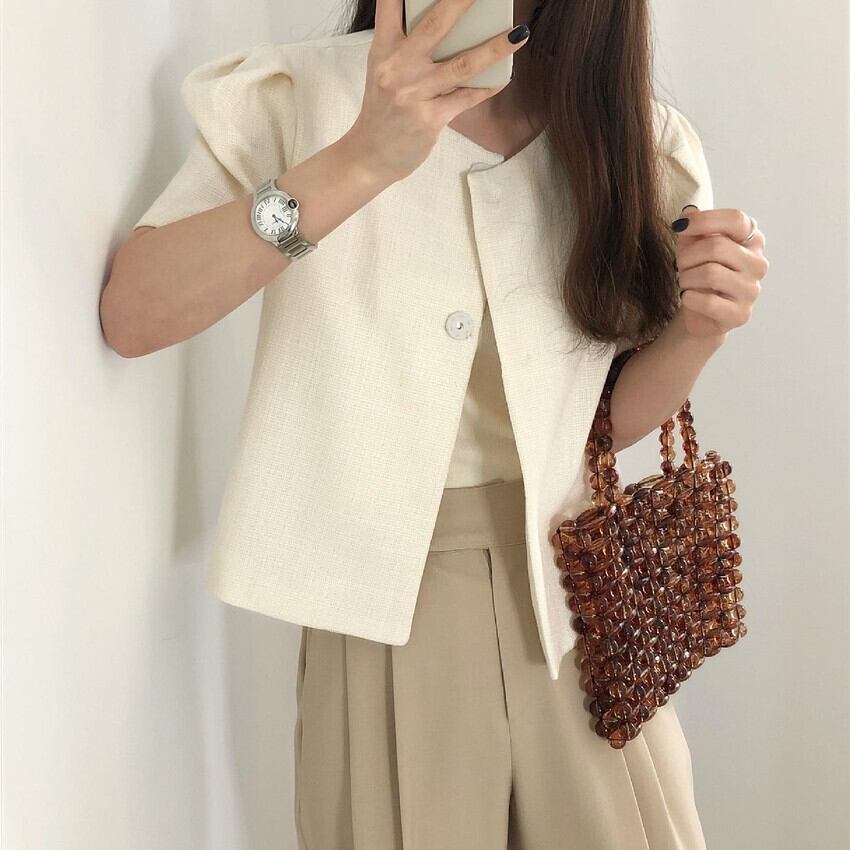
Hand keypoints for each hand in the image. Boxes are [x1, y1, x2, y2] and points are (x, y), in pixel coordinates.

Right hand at [344, 0, 530, 183]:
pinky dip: (488, 86)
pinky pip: (467, 98)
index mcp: (383, 48)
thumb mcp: (383, 71)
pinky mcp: (429, 119)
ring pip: (462, 64)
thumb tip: (453, 29)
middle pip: (436, 24)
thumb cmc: (383, 111)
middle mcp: (397, 67)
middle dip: (464, 1)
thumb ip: (407, 47)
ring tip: (518, 34)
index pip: (390, 4)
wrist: (369, 155)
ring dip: (495, 48)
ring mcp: (414, 94)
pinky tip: (503, 77)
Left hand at [671, 206, 769, 338]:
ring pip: (711, 273)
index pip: (736, 219)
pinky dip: (689, 298)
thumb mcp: (692, 246)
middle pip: (717, 247)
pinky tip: (688, 298)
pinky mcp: (740, 314)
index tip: (679, 227)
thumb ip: (693, 228)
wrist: (699, 312)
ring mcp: (752, 290)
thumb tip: (689, 212)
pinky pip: (708, 301)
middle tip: (679, 266)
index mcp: (751, 239)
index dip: (704, 220)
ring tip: (685, 282)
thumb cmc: (698, 272)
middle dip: (688, 256)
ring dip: (686, 278)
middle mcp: (757, 263)